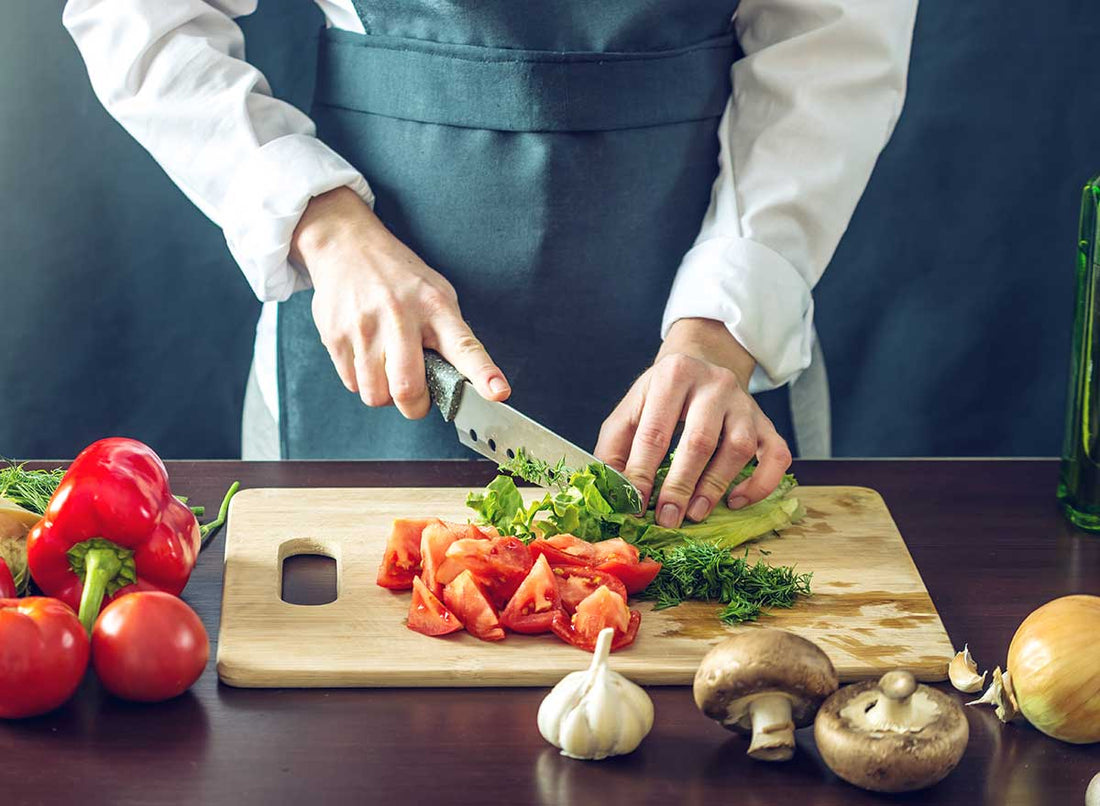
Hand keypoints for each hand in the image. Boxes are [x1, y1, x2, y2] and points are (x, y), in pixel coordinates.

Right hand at [290, 187, 509, 417]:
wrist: (346, 246)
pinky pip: (352, 385)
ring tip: (387, 369)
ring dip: (385, 394)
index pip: (465, 346)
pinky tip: (367, 357)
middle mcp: (400, 317)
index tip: (498, 393)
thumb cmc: (399, 278)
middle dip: (415, 405)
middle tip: (417, 396)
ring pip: (376, 395)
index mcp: (435, 307)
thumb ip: (450, 336)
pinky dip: (363, 381)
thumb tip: (462, 382)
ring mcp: (364, 327)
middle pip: (408, 389)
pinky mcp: (335, 336)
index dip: (484, 374)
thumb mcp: (436, 294)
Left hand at [595, 318, 791, 527]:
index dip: (642, 472)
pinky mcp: (766, 422)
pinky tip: (737, 500)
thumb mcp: (630, 410)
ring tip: (695, 513)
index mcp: (674, 375)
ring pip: (738, 449)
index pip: (655, 432)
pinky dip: (760, 483)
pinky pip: (776, 455)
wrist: (700, 364)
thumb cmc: (660, 397)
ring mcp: (745, 403)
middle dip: (680, 486)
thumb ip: (616, 447)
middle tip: (666, 518)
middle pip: (698, 441)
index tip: (634, 504)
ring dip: (715, 487)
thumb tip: (612, 493)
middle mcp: (715, 383)